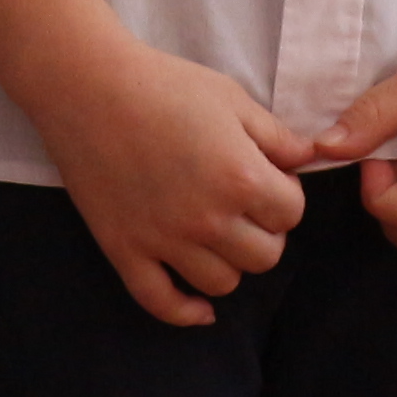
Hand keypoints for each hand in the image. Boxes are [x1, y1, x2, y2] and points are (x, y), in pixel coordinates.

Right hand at [19, 38, 311, 328]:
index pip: (291, 213)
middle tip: (244, 208)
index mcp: (241, 179)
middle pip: (264, 256)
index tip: (266, 179)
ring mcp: (165, 240)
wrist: (87, 88)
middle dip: (264, 233)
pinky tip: (200, 307)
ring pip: (222, 283)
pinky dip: (185, 312)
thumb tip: (309, 159)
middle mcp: (208, 219)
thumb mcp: (231, 98)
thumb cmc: (163, 84)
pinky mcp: (125, 250)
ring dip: (229, 263)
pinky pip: (161, 302)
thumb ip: (276, 136)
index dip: (284, 195)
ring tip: (217, 236)